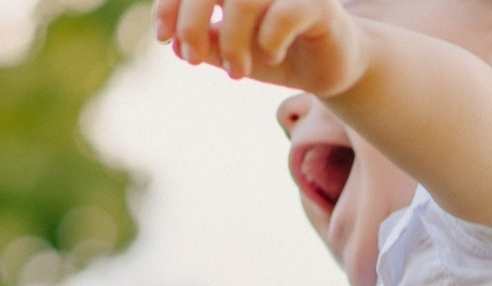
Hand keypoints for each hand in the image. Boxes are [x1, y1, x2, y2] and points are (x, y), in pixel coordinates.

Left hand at [155, 0, 369, 92]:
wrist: (327, 67)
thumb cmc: (274, 50)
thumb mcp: (229, 51)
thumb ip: (202, 41)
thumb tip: (174, 41)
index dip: (170, 4)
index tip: (163, 39)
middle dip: (192, 22)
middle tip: (192, 61)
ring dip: (231, 41)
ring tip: (236, 73)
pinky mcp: (319, 4)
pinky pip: (284, 14)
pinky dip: (269, 40)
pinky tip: (273, 55)